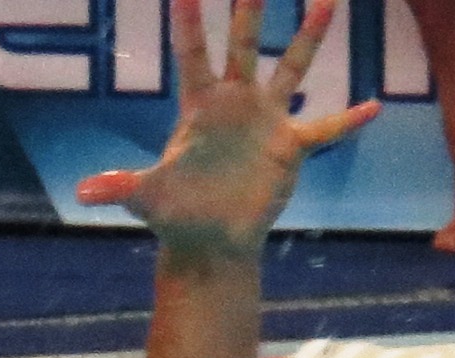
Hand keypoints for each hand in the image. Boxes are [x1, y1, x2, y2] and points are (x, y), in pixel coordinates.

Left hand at [75, 0, 377, 255]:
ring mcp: (265, 119)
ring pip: (289, 67)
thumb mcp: (147, 198)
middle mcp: (234, 102)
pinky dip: (348, 120)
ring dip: (308, 36)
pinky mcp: (289, 147)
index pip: (192, 52)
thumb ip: (119, 188)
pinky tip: (372, 106)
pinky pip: (324, 129)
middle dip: (249, 6)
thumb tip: (82, 194)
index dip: (188, 20)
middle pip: (242, 43)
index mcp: (199, 106)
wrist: (211, 238)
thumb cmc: (177, 214)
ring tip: (325, 1)